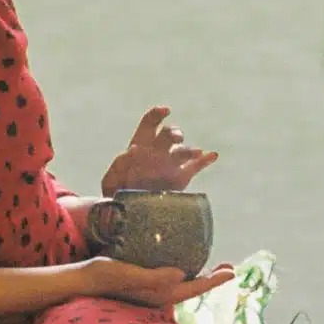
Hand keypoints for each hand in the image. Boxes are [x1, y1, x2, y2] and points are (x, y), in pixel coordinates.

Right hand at [80, 257, 234, 307]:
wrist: (81, 281)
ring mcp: (151, 290)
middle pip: (192, 286)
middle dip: (212, 277)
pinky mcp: (144, 283)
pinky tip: (183, 262)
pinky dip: (183, 271)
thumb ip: (153, 277)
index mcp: (159, 293)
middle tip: (229, 267)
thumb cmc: (103, 276)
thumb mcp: (128, 273)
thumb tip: (182, 274)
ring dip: (200, 274)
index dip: (214, 280)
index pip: (193, 287)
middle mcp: (159, 294)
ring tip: (214, 266)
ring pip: (182, 283)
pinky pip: (170, 278)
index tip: (231, 271)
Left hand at [101, 106, 217, 196]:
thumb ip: (121, 164)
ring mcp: (171, 164)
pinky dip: (205, 161)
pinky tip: (212, 155)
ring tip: (195, 153)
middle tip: (176, 137)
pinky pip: (196, 166)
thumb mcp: (111, 180)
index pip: (150, 123)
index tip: (166, 110)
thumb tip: (133, 149)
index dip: (158, 114)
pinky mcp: (181, 179)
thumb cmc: (116, 194)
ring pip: (183, 150)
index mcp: (141, 144)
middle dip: (174, 132)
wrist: (128, 213)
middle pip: (169, 134)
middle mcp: (158, 150)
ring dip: (189, 149)